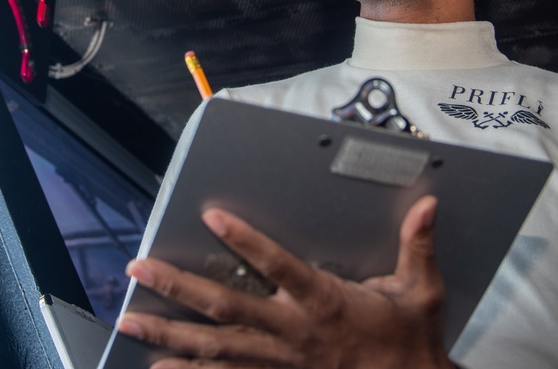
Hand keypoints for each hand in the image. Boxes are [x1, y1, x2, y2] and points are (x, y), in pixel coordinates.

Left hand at [116, 195, 451, 368]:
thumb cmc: (410, 342)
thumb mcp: (422, 292)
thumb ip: (417, 247)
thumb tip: (427, 205)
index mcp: (325, 302)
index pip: (278, 266)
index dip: (245, 241)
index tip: (212, 215)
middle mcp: (293, 333)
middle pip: (226, 309)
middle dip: (178, 288)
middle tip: (139, 269)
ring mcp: (280, 362)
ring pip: (215, 347)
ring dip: (169, 333)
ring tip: (130, 321)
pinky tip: (160, 368)